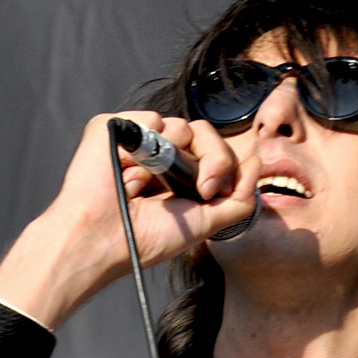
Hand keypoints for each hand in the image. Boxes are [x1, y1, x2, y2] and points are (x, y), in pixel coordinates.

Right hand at [0, 110, 259, 331]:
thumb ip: (237, 199)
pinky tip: (128, 172)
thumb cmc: (144, 239)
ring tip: (142, 188)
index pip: (214, 152)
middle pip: (204, 133)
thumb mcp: (203, 224)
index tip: (212, 193)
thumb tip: (257, 163)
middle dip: (212, 160)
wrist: (101, 239)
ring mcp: (137, 139)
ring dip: (169, 161)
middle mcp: (159, 154)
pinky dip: (147, 144)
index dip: (222, 166)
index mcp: (178, 175)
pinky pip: (151, 118)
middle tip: (200, 189)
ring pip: (181, 125)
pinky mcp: (115, 128)